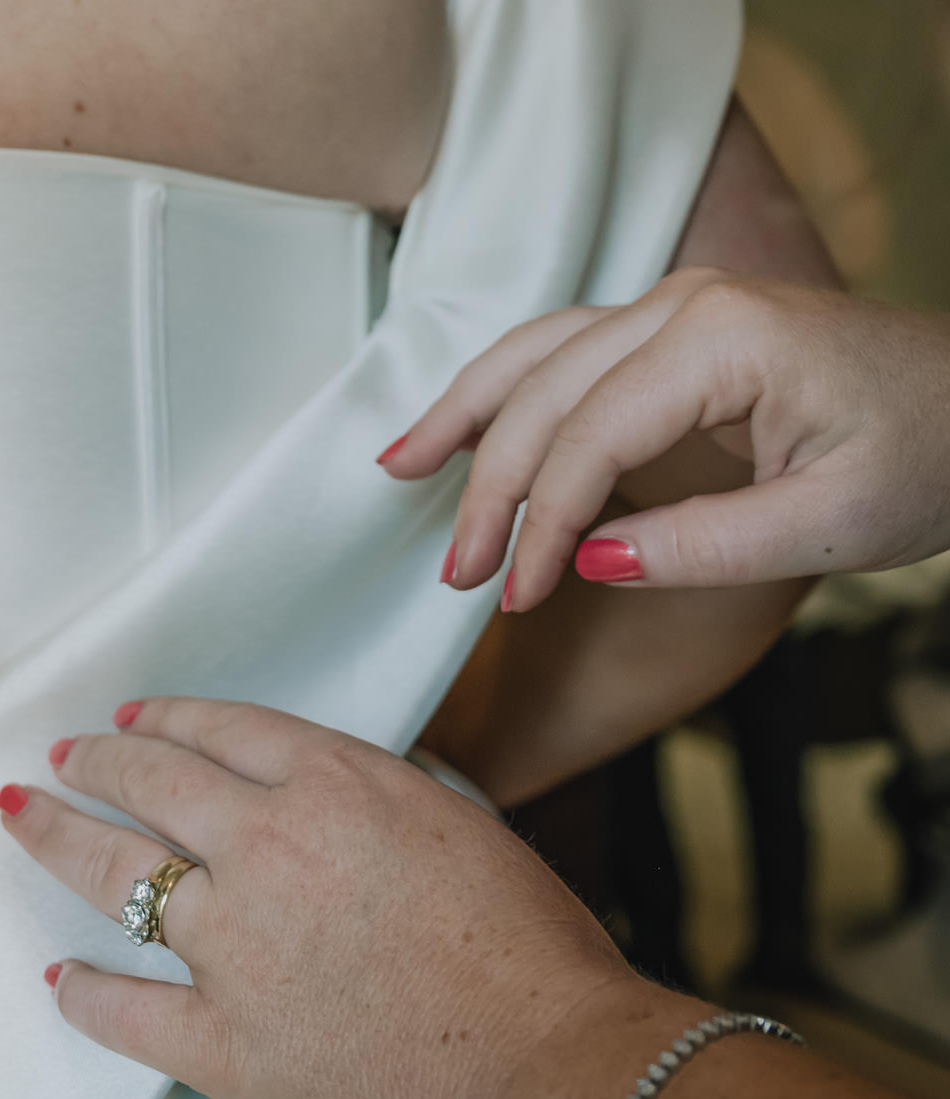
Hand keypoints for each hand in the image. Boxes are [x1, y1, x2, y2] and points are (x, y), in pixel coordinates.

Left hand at [0, 698, 642, 1098]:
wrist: (544, 1068)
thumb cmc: (530, 950)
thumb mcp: (460, 822)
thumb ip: (375, 797)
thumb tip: (325, 794)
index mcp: (332, 785)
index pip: (219, 731)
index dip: (163, 719)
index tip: (129, 718)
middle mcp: (265, 848)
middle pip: (149, 781)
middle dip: (94, 761)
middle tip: (60, 756)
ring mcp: (233, 946)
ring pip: (114, 874)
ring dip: (57, 836)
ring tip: (20, 814)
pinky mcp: (223, 1040)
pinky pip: (125, 1010)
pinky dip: (86, 993)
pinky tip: (62, 978)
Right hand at [381, 269, 949, 611]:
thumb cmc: (931, 456)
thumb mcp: (832, 524)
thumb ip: (702, 546)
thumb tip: (586, 564)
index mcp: (724, 340)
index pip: (590, 438)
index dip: (541, 525)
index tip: (519, 600)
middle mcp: (684, 303)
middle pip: (543, 394)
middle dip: (490, 490)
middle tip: (459, 577)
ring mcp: (674, 305)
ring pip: (533, 355)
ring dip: (464, 418)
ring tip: (395, 469)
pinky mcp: (671, 327)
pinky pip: (561, 351)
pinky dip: (500, 392)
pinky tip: (455, 429)